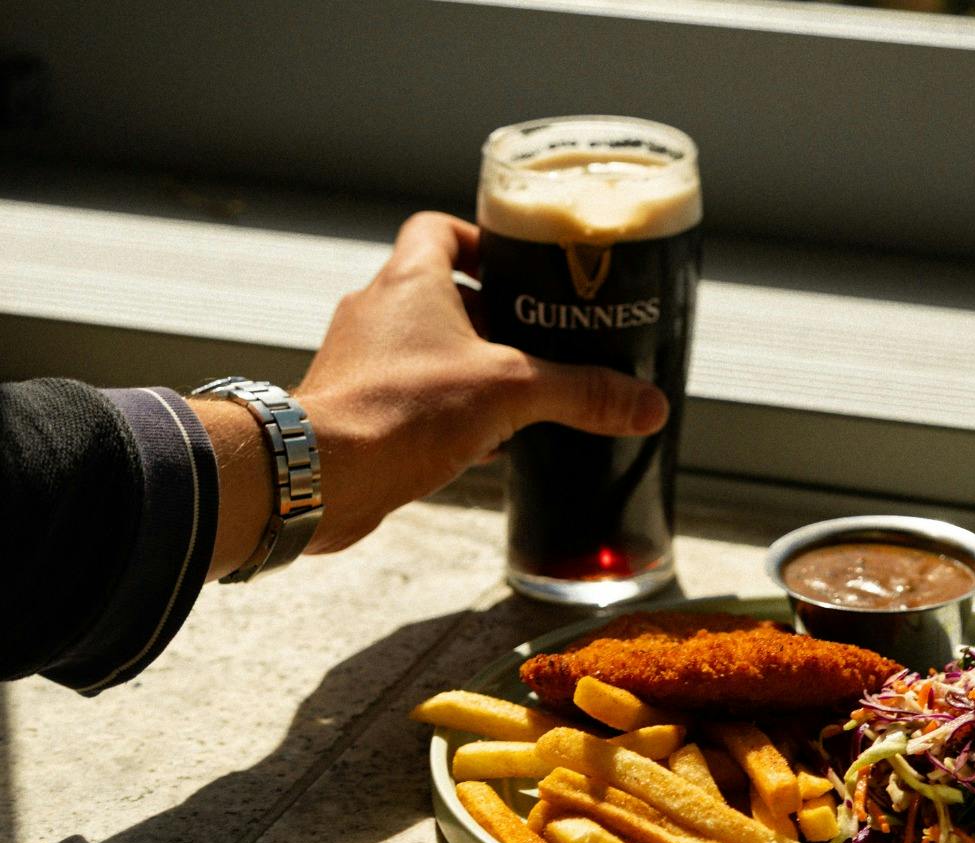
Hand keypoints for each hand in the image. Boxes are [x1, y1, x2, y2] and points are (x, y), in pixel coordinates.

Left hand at [295, 211, 667, 553]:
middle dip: (492, 316)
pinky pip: (409, 395)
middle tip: (540, 337)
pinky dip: (445, 409)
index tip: (517, 264)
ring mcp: (362, 360)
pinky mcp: (356, 407)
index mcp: (409, 279)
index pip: (440, 229)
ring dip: (469, 366)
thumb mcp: (510, 392)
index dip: (480, 240)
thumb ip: (580, 393)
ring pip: (426, 348)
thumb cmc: (399, 410)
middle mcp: (377, 311)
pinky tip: (483, 442)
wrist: (322, 475)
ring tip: (519, 392)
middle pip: (441, 292)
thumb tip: (645, 404)